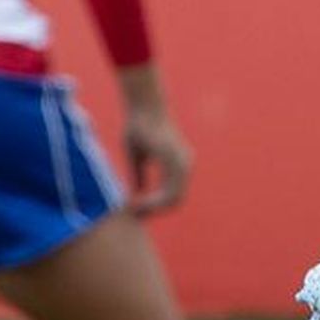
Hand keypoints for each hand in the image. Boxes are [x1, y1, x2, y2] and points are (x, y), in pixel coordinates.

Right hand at [121, 82, 192, 215]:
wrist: (143, 105)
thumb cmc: (139, 126)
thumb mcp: (138, 157)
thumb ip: (140, 176)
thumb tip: (137, 195)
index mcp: (179, 164)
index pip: (174, 195)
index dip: (156, 206)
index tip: (136, 210)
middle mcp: (185, 164)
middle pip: (177, 201)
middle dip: (155, 211)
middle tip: (134, 214)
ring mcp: (182, 163)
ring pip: (173, 199)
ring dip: (153, 208)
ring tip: (133, 209)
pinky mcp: (174, 160)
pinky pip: (168, 190)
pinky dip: (153, 200)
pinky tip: (137, 201)